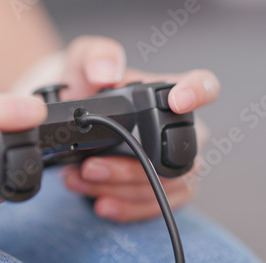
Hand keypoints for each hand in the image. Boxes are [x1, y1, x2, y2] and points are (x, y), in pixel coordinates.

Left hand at [59, 36, 219, 221]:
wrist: (61, 116)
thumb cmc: (80, 86)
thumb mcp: (80, 61)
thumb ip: (95, 56)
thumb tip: (108, 71)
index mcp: (167, 92)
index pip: (205, 86)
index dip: (199, 93)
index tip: (177, 102)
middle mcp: (178, 128)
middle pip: (179, 155)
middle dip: (131, 167)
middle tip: (90, 166)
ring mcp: (171, 162)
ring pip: (165, 187)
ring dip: (120, 189)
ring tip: (80, 180)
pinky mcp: (159, 190)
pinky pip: (155, 207)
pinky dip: (126, 208)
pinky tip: (100, 203)